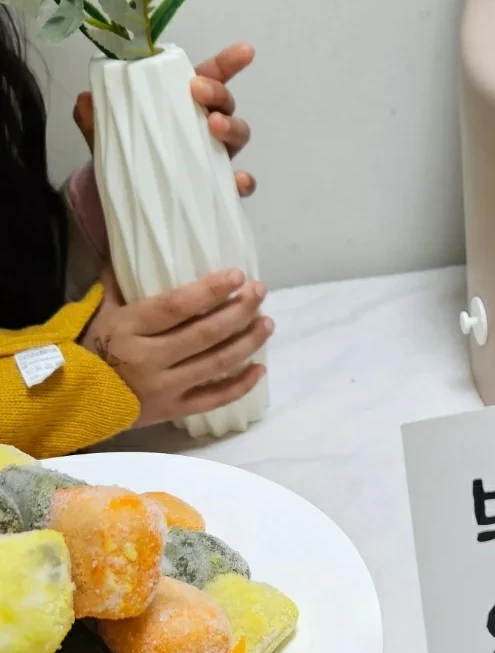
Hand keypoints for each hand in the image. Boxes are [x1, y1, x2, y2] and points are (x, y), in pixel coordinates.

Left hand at [74, 43, 256, 197]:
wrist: (130, 198)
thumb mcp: (105, 133)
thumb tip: (86, 100)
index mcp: (182, 104)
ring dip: (232, 126)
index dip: (228, 63)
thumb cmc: (128, 154)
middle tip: (198, 92)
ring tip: (215, 126)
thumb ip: (94, 116)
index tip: (245, 51)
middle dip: (218, 92)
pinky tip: (236, 180)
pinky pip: (241, 183)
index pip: (208, 77)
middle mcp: (205, 127)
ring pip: (238, 134)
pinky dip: (243, 180)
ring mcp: (216, 157)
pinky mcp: (220, 187)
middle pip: (225, 102)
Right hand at [81, 266, 272, 427]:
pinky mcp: (173, 410)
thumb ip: (119, 280)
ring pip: (216, 363)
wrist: (69, 399)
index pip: (177, 306)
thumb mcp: (99, 310)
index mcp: (129, 327)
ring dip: (247, 342)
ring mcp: (164, 387)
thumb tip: (128, 242)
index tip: (237, 275)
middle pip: (205, 333)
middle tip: (259, 293)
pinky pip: (214, 399)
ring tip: (267, 323)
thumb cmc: (89, 347)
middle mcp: (149, 358)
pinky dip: (241, 385)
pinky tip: (260, 369)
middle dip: (239, 311)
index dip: (211, 290)